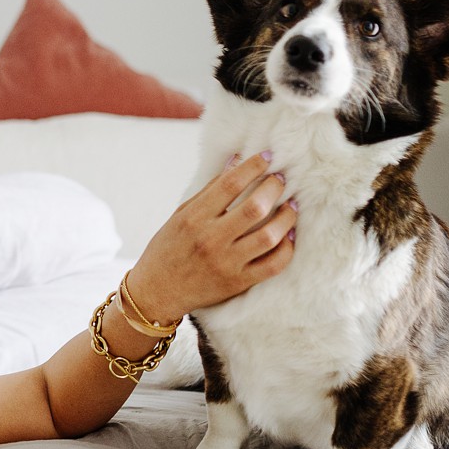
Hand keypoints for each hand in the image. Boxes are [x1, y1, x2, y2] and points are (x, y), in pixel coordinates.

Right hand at [124, 152, 296, 320]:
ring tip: (291, 206)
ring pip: (269, 236)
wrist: (158, 291)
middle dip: (274, 188)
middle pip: (254, 208)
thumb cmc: (167, 248)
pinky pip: (273, 265)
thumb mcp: (181, 214)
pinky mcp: (238, 282)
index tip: (268, 156)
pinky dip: (287, 248)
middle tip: (281, 180)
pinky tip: (288, 235)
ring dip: (287, 217)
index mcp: (194, 218)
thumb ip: (209, 190)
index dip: (254, 166)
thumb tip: (236, 161)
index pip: (230, 184)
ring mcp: (226, 263)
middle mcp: (211, 239)